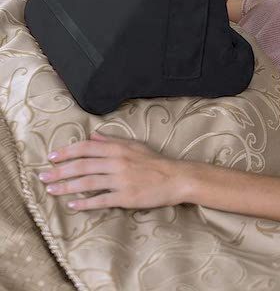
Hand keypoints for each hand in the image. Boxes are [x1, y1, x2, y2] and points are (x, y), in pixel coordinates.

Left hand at [38, 131, 184, 210]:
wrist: (175, 178)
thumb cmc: (155, 161)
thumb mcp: (134, 146)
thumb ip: (112, 141)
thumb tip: (93, 136)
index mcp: (119, 148)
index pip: (87, 148)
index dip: (67, 152)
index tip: (52, 157)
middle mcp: (117, 162)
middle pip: (83, 165)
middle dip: (60, 171)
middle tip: (43, 176)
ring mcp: (121, 180)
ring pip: (88, 182)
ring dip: (67, 187)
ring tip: (51, 190)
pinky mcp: (126, 196)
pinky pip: (101, 200)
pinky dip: (85, 203)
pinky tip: (72, 205)